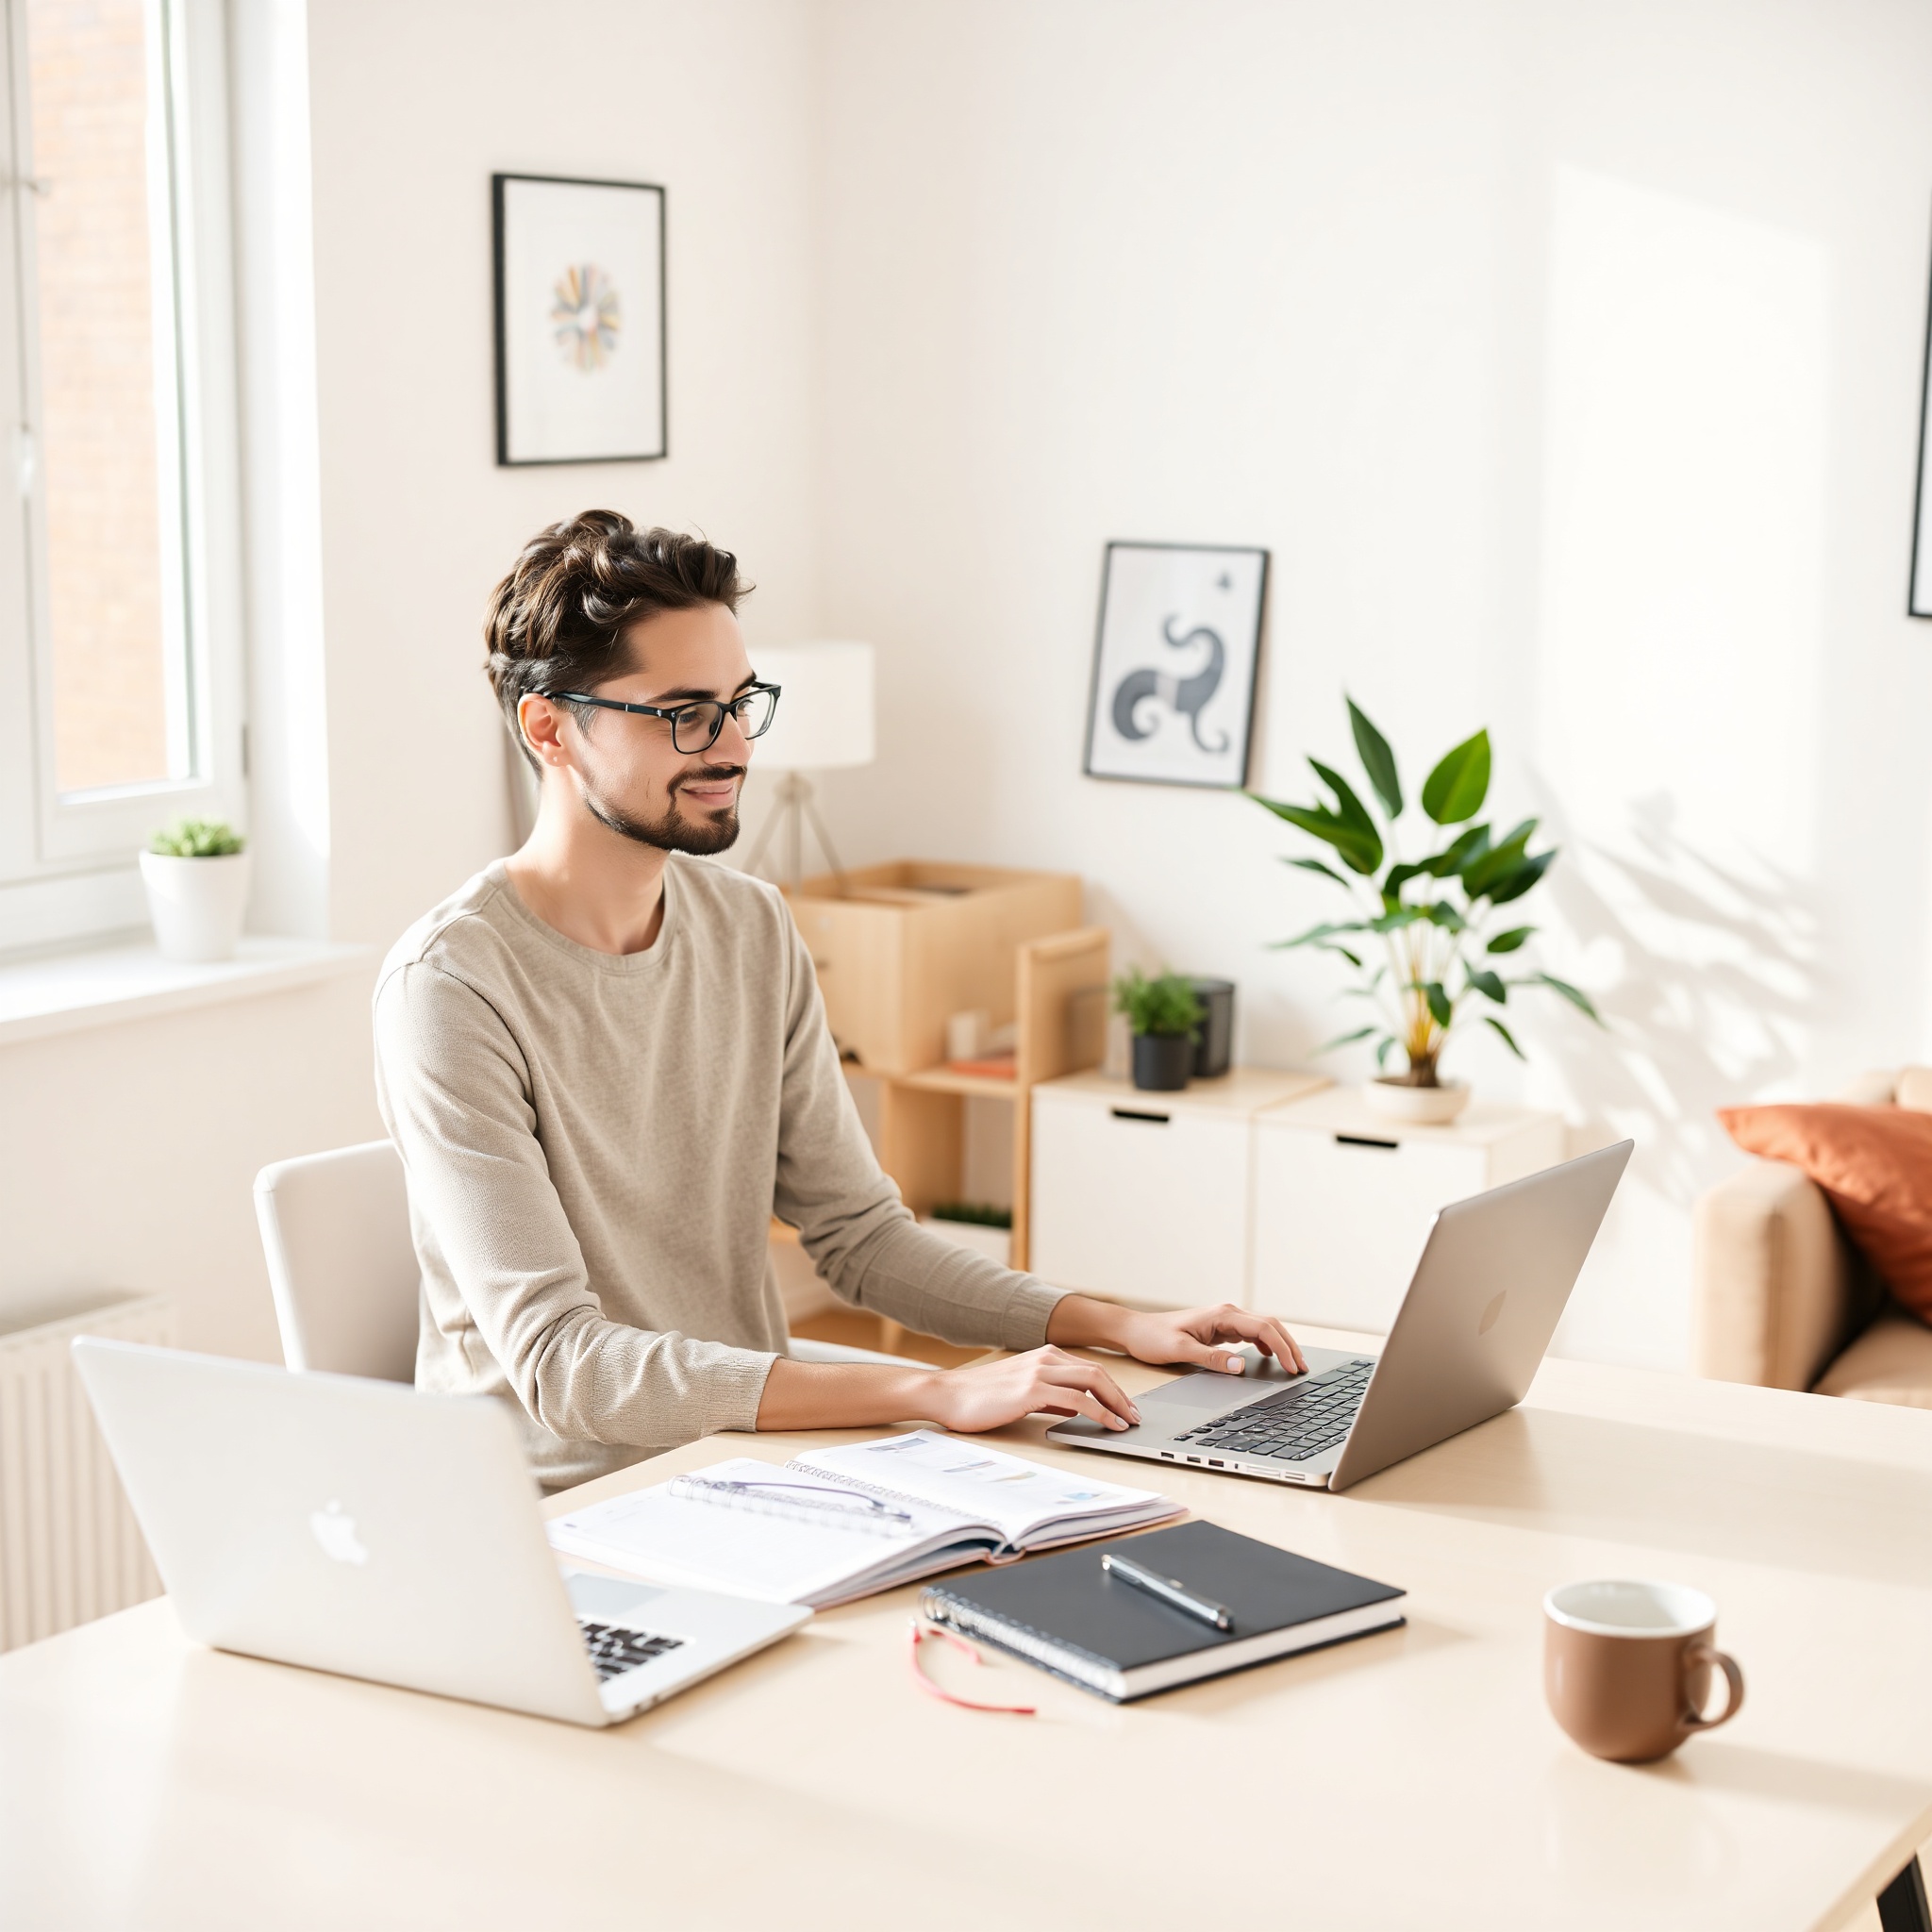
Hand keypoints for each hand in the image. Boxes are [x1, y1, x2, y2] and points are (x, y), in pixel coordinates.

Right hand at [920, 1346, 1142, 1433]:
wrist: (949, 1394)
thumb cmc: (981, 1397)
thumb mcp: (1022, 1391)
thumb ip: (1050, 1395)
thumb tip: (1076, 1408)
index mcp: (1044, 1355)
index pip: (1090, 1368)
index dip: (1113, 1388)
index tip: (1125, 1406)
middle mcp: (1046, 1358)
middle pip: (1098, 1372)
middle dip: (1122, 1395)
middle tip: (1135, 1416)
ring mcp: (1039, 1371)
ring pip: (1094, 1381)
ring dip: (1117, 1403)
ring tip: (1128, 1422)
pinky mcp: (1032, 1389)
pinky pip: (1078, 1400)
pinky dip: (1099, 1412)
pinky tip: (1108, 1424)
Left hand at [1047, 1297, 1307, 1377]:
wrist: (1135, 1330)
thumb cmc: (1154, 1339)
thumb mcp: (1181, 1352)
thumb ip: (1212, 1359)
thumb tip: (1241, 1366)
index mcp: (1221, 1315)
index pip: (1263, 1328)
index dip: (1283, 1348)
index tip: (1293, 1368)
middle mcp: (1226, 1313)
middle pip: (1270, 1325)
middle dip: (1289, 1346)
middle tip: (1302, 1369)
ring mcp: (1225, 1319)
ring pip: (1263, 1328)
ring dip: (1280, 1344)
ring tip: (1293, 1365)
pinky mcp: (1220, 1328)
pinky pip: (1251, 1333)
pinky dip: (1266, 1344)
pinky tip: (1269, 1357)